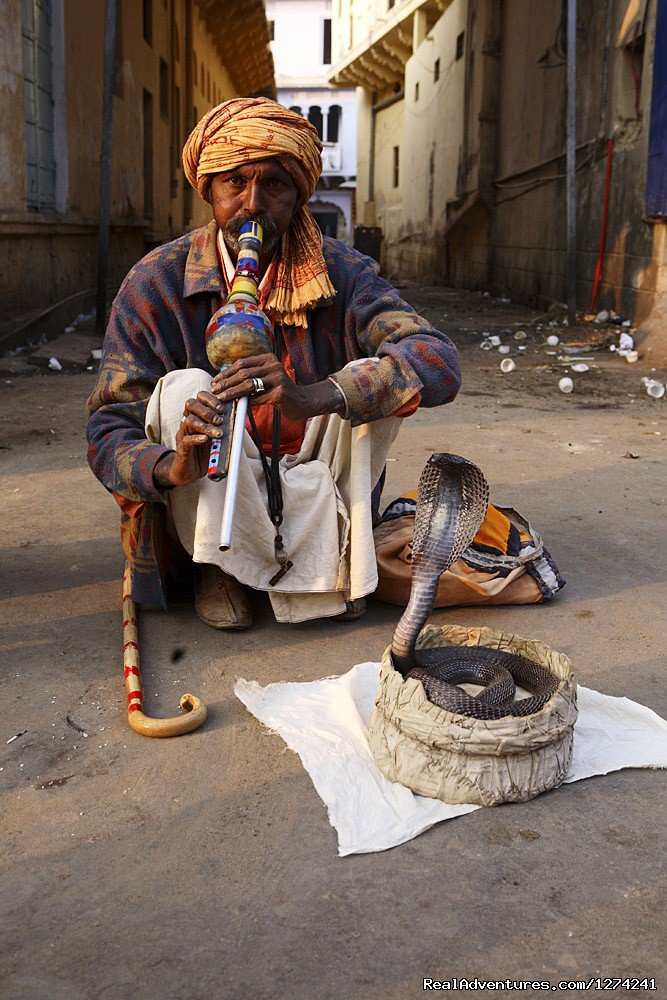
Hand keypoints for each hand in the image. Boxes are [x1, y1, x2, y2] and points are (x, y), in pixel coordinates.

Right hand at [154, 391, 224, 487]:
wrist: (190, 471)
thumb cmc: (204, 453)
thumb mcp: (217, 438)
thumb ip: (225, 428)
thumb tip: (239, 418)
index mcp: (197, 416)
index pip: (200, 398)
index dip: (210, 399)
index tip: (222, 408)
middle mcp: (188, 422)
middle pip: (191, 404)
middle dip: (207, 410)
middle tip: (219, 420)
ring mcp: (184, 434)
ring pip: (189, 421)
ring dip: (206, 426)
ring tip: (218, 434)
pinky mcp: (181, 447)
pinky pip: (186, 439)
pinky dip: (197, 438)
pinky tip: (205, 439)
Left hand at [211, 354, 344, 420]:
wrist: (302, 401)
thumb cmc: (279, 391)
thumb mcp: (266, 379)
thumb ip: (250, 377)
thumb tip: (225, 381)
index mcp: (267, 358)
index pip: (242, 363)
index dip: (226, 373)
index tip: (215, 381)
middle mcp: (273, 365)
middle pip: (243, 373)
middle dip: (226, 383)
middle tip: (214, 390)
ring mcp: (278, 378)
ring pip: (249, 385)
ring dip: (232, 392)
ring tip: (221, 398)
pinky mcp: (280, 392)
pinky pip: (258, 398)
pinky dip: (246, 403)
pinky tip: (237, 406)